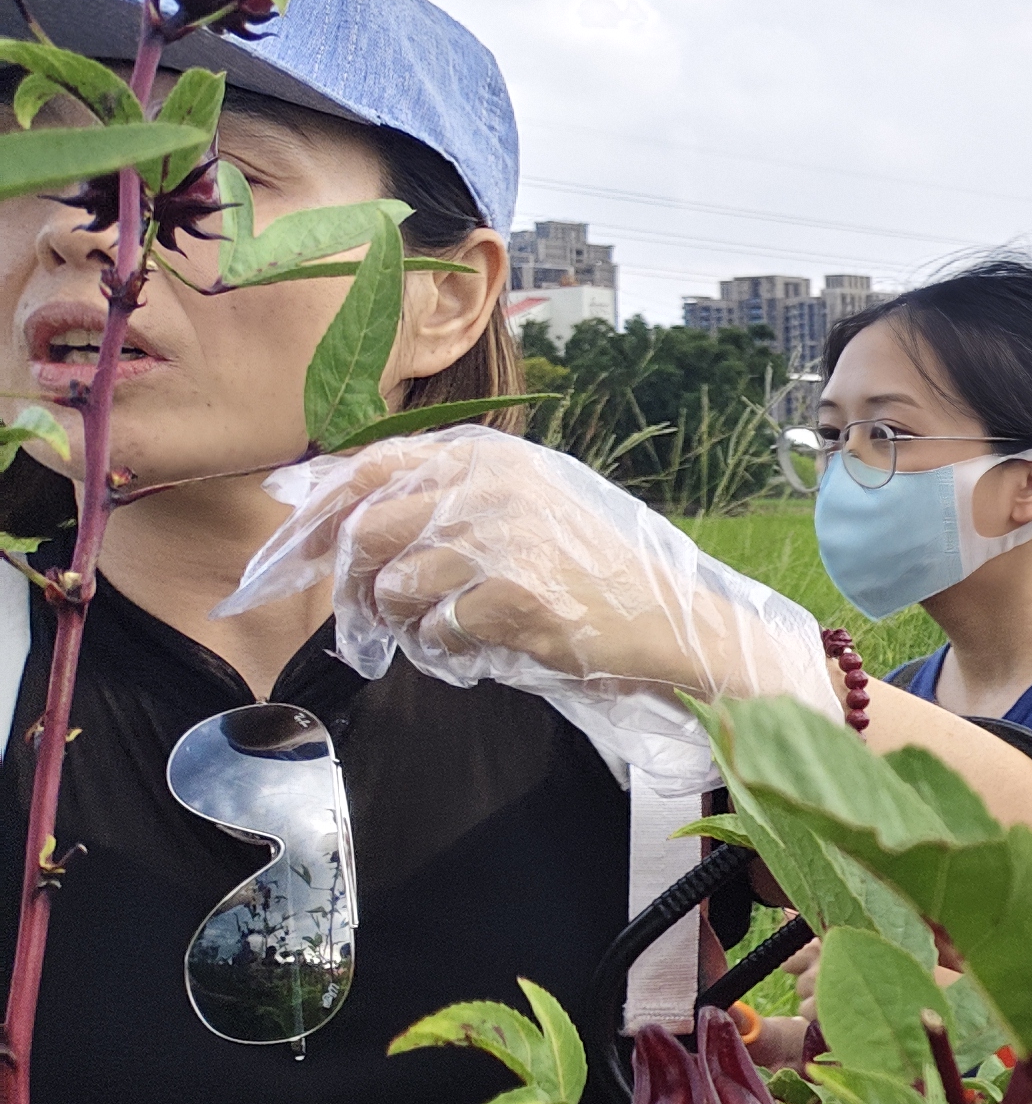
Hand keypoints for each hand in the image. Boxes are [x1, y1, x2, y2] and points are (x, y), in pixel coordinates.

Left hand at [226, 424, 826, 725]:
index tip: (291, 541)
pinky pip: (435, 632)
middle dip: (353, 577)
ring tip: (449, 623)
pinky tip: (486, 642)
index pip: (371, 468)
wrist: (668, 620)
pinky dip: (449, 647)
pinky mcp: (511, 599)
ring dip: (407, 618)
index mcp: (489, 456)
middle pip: (368, 530)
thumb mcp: (523, 503)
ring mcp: (502, 542)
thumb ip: (440, 493)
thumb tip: (322, 497)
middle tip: (369, 606)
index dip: (319, 507)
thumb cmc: (590, 567)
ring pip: (394, 587)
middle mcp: (490, 488)